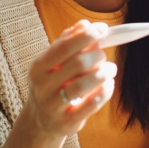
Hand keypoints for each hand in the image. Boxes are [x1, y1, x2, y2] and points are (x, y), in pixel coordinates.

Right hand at [20, 20, 116, 141]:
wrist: (40, 121)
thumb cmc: (52, 84)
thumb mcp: (53, 63)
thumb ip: (68, 42)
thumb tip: (85, 24)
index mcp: (38, 67)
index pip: (64, 46)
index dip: (86, 36)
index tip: (102, 29)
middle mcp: (43, 86)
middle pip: (78, 64)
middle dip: (97, 55)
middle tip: (103, 55)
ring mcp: (53, 106)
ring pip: (84, 85)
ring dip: (104, 73)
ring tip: (110, 69)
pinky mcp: (67, 122)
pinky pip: (92, 105)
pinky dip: (105, 91)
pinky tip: (108, 84)